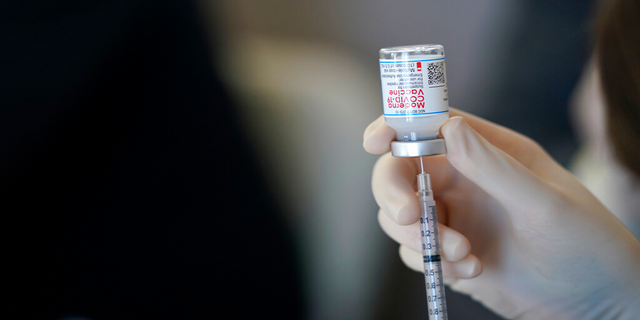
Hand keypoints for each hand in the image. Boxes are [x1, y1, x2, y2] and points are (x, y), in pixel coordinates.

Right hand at [363, 108, 639, 319]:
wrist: (593, 304)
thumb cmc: (585, 243)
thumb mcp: (544, 202)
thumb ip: (493, 167)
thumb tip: (447, 128)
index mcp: (487, 152)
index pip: (430, 125)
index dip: (396, 126)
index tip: (376, 141)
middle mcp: (464, 179)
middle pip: (399, 171)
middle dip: (396, 193)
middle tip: (411, 215)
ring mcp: (454, 217)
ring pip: (401, 214)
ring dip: (420, 235)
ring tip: (463, 254)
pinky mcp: (448, 253)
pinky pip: (415, 251)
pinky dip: (432, 261)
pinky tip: (471, 270)